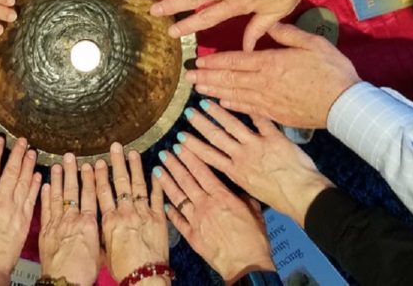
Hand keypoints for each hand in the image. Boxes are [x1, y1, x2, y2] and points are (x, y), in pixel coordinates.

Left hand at [39, 153, 100, 285]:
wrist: (65, 281)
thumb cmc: (85, 271)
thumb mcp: (102, 251)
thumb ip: (101, 234)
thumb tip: (105, 225)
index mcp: (90, 223)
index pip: (91, 194)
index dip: (91, 178)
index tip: (91, 164)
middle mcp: (73, 219)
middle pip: (73, 190)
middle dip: (72, 171)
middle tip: (71, 155)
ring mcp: (57, 223)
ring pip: (57, 196)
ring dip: (57, 178)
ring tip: (57, 163)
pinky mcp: (45, 230)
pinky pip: (44, 209)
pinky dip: (44, 195)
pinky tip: (43, 183)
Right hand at [96, 142, 168, 280]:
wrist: (144, 277)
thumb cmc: (122, 268)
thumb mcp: (103, 251)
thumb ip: (101, 234)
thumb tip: (95, 225)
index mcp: (109, 220)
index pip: (101, 192)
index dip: (97, 175)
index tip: (95, 161)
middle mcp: (126, 212)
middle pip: (119, 183)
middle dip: (116, 162)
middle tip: (114, 147)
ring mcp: (144, 214)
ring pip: (138, 185)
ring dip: (135, 167)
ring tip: (133, 152)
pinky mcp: (159, 219)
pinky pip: (158, 197)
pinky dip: (158, 184)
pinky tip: (157, 171)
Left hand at [155, 144, 274, 282]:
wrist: (245, 266)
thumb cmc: (254, 241)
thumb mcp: (255, 212)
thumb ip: (244, 198)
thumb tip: (240, 189)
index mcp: (222, 197)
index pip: (202, 171)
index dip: (190, 157)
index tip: (181, 146)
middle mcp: (206, 205)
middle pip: (186, 181)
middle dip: (174, 165)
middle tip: (164, 152)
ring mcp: (197, 220)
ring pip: (178, 197)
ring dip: (167, 182)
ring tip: (157, 169)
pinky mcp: (192, 236)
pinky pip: (177, 220)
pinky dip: (170, 211)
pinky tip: (164, 203)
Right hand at [179, 100, 332, 226]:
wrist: (302, 196)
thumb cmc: (281, 200)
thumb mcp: (253, 195)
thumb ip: (241, 180)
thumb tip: (234, 177)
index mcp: (236, 173)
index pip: (208, 156)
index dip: (193, 146)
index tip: (181, 138)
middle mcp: (242, 156)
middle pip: (216, 137)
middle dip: (200, 124)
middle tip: (188, 113)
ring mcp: (257, 145)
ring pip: (233, 125)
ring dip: (217, 112)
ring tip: (206, 102)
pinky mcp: (274, 138)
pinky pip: (261, 120)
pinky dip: (251, 109)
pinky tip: (242, 98)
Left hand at [186, 22, 360, 127]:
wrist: (345, 105)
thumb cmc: (332, 71)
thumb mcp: (313, 43)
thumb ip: (288, 33)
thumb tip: (269, 24)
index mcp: (271, 63)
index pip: (235, 61)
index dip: (214, 61)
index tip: (198, 60)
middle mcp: (264, 83)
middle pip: (228, 79)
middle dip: (206, 77)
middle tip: (188, 77)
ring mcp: (268, 102)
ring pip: (234, 96)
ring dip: (214, 92)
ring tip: (197, 89)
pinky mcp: (275, 115)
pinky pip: (247, 110)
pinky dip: (232, 106)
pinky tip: (221, 104)